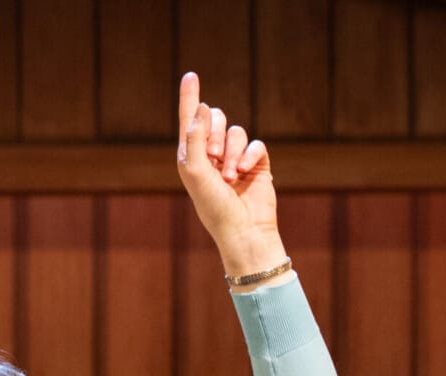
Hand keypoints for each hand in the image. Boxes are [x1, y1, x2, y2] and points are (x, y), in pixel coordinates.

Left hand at [175, 71, 285, 277]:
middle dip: (214, 134)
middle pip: (214, 118)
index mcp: (191, 157)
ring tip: (229, 177)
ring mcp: (234, 158)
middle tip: (213, 158)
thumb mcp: (197, 172)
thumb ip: (195, 138)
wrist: (243, 230)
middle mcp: (211, 155)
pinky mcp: (256, 162)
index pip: (189, 121)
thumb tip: (201, 107)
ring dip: (231, 152)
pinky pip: (255, 143)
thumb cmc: (214, 207)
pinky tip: (244, 173)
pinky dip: (249, 156)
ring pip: (235, 131)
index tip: (191, 75)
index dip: (189, 98)